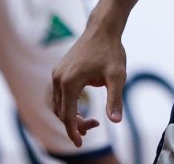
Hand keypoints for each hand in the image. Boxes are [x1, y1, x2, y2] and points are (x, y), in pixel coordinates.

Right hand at [51, 24, 125, 145]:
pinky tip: (81, 108)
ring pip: (58, 104)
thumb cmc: (111, 51)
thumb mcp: (117, 76)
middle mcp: (58, 78)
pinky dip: (67, 105)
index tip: (80, 144)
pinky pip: (59, 95)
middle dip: (75, 124)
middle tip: (94, 126)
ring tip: (89, 121)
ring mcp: (56, 73)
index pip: (68, 115)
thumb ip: (115, 100)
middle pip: (61, 112)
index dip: (73, 132)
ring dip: (70, 116)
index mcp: (69, 82)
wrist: (102, 28)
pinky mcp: (58, 70)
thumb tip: (116, 121)